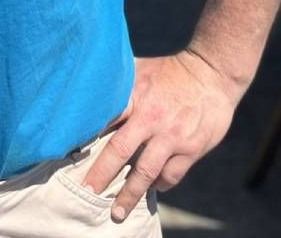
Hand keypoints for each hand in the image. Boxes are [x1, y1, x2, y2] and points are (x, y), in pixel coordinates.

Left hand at [85, 50, 243, 220]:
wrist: (212, 73)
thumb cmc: (168, 71)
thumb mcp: (138, 70)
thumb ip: (117, 85)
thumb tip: (86, 90)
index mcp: (133, 98)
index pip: (103, 122)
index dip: (85, 140)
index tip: (68, 157)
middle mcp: (150, 119)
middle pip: (118, 152)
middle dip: (101, 175)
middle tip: (87, 192)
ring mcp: (172, 137)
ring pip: (146, 172)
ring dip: (130, 194)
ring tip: (118, 210)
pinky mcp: (192, 148)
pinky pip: (171, 175)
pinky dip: (160, 185)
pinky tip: (151, 189)